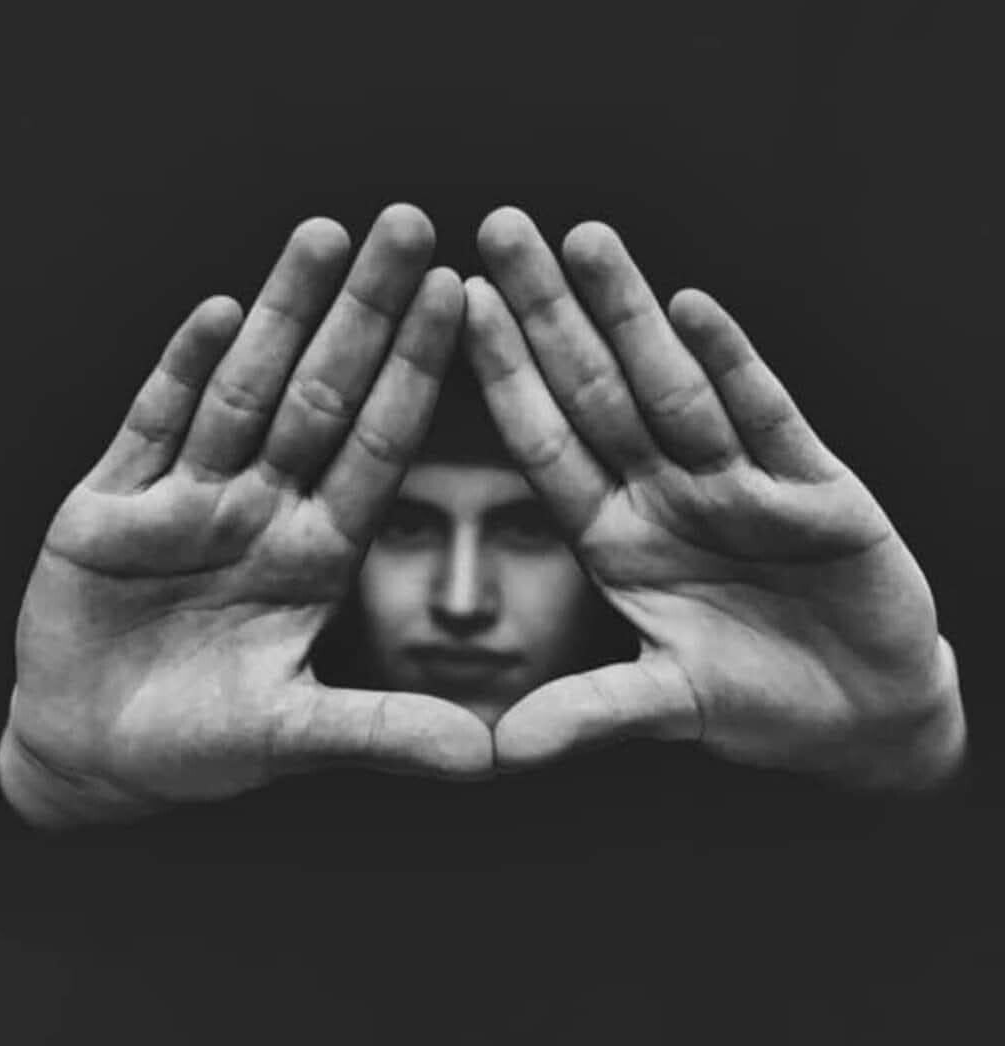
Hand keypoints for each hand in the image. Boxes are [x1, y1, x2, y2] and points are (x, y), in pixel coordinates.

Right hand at [0, 204, 492, 827]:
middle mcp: (263, 510)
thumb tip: (484, 760)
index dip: (418, 373)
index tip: (463, 298)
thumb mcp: (295, 737)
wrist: (94, 748)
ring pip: (244, 391)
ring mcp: (188, 501)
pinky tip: (218, 316)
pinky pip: (152, 428)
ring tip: (323, 235)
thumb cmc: (201, 743)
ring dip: (281, 315)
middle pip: (323, 394)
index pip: (380, 445)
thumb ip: (383, 733)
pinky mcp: (110, 508)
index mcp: (317, 554)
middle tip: (411, 224)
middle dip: (365, 312)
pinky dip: (181, 374)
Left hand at [463, 208, 964, 789]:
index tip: (456, 304)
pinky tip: (692, 308)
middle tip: (499, 227)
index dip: (504, 374)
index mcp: (616, 536)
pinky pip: (765, 417)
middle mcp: (665, 495)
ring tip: (584, 239)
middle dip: (548, 312)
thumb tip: (500, 755)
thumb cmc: (757, 701)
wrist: (861, 711)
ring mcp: (738, 485)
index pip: (546, 441)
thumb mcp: (666, 706)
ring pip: (672, 386)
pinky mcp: (816, 490)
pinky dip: (733, 366)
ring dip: (629, 316)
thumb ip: (588, 716)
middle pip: (595, 390)